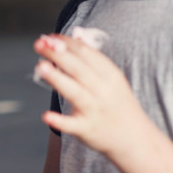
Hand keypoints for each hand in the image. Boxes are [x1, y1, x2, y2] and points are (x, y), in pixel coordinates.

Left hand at [34, 34, 151, 156]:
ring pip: (74, 92)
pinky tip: (46, 115)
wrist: (134, 138)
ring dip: (57, 78)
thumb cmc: (115, 102)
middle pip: (78, 69)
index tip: (50, 37)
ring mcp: (94, 110)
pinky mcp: (86, 129)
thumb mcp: (110, 78)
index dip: (67, 43)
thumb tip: (77, 34)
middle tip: (39, 44)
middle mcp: (103, 91)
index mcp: (110, 75)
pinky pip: (72, 124)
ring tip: (40, 66)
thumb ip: (92, 58)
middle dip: (58, 54)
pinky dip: (60, 120)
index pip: (87, 54)